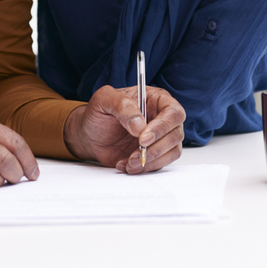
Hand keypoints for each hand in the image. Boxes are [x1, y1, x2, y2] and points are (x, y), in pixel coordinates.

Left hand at [63, 85, 185, 173]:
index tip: (143, 139)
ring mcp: (161, 137)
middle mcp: (162, 117)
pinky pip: (160, 163)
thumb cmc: (99, 114)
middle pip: (176, 134)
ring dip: (151, 160)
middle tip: (135, 154)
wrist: (90, 135)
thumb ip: (122, 105)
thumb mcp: (104, 99)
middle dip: (156, 148)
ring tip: (129, 162)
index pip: (173, 112)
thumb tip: (140, 125)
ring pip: (172, 151)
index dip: (162, 126)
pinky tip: (126, 164)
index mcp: (155, 99)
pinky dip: (145, 168)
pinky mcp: (155, 153)